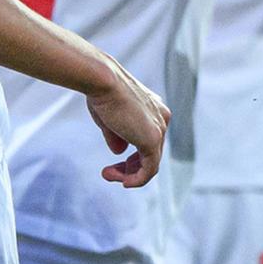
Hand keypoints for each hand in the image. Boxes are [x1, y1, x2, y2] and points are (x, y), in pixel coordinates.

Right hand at [83, 55, 169, 187]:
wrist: (102, 80)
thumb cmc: (101, 92)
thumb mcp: (108, 117)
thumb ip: (116, 136)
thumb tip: (119, 153)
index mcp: (154, 109)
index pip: (147, 138)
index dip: (132, 153)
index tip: (115, 160)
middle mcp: (161, 118)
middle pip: (151, 152)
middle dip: (130, 166)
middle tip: (110, 172)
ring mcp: (159, 129)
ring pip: (151, 163)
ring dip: (130, 174)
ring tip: (109, 175)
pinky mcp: (152, 140)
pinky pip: (149, 170)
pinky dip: (137, 179)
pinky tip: (124, 183)